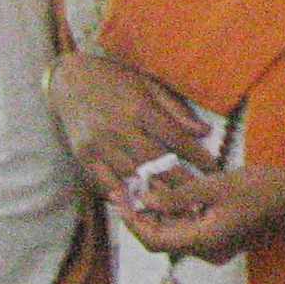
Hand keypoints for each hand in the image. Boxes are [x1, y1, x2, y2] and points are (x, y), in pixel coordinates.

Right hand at [49, 51, 215, 200]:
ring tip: (176, 205)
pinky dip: (122, 193)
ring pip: (132, 174)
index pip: (175, 137)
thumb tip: (205, 131)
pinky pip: (105, 180)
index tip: (214, 169)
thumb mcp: (149, 84)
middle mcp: (120, 127)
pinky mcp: (84, 155)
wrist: (70, 79)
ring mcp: (99, 143)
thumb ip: (175, 110)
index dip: (196, 156)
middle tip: (200, 196)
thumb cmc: (116, 79)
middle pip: (155, 161)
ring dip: (154, 191)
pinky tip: (138, 203)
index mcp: (140, 107)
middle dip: (180, 181)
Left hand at [124, 163, 284, 262]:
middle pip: (163, 237)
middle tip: (128, 187)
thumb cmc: (261, 189)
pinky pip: (192, 226)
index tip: (118, 199)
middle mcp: (206, 250)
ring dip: (160, 210)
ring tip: (145, 182)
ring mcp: (216, 246)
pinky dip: (178, 209)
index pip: (154, 239)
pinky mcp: (223, 236)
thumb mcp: (216, 186)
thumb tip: (144, 199)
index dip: (133, 221)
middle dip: (143, 213)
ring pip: (177, 231)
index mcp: (203, 241)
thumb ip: (178, 195)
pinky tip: (172, 186)